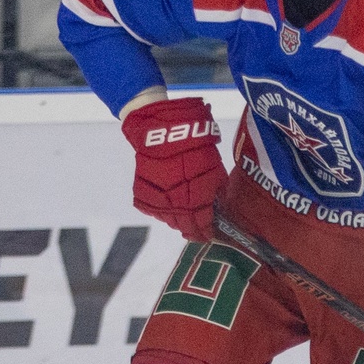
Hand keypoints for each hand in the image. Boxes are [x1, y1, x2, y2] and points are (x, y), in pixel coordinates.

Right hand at [120, 96, 225, 241]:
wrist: (160, 129)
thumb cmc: (193, 143)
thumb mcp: (213, 164)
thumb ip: (216, 186)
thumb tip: (220, 203)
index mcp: (197, 193)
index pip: (203, 221)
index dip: (207, 230)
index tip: (210, 234)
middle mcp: (177, 200)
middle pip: (185, 224)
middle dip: (193, 230)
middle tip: (198, 233)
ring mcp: (158, 197)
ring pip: (169, 219)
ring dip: (178, 222)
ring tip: (185, 224)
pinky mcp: (143, 193)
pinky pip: (153, 209)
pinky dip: (162, 212)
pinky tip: (168, 211)